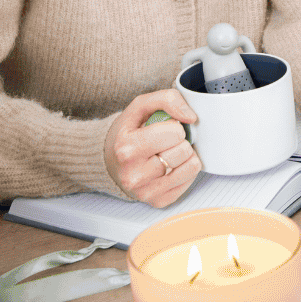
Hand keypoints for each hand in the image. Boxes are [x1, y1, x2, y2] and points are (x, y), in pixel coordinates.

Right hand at [104, 87, 200, 205]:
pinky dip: (184, 170)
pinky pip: (189, 181)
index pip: (175, 133)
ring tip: (169, 152)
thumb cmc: (127, 133)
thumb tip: (191, 117)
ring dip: (185, 156)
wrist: (110, 160)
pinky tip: (170, 166)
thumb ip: (167, 100)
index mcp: (128, 149)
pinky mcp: (158, 202)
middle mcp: (134, 175)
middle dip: (180, 141)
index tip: (164, 128)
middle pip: (183, 151)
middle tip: (166, 142)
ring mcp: (145, 192)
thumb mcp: (140, 106)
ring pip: (190, 167)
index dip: (174, 126)